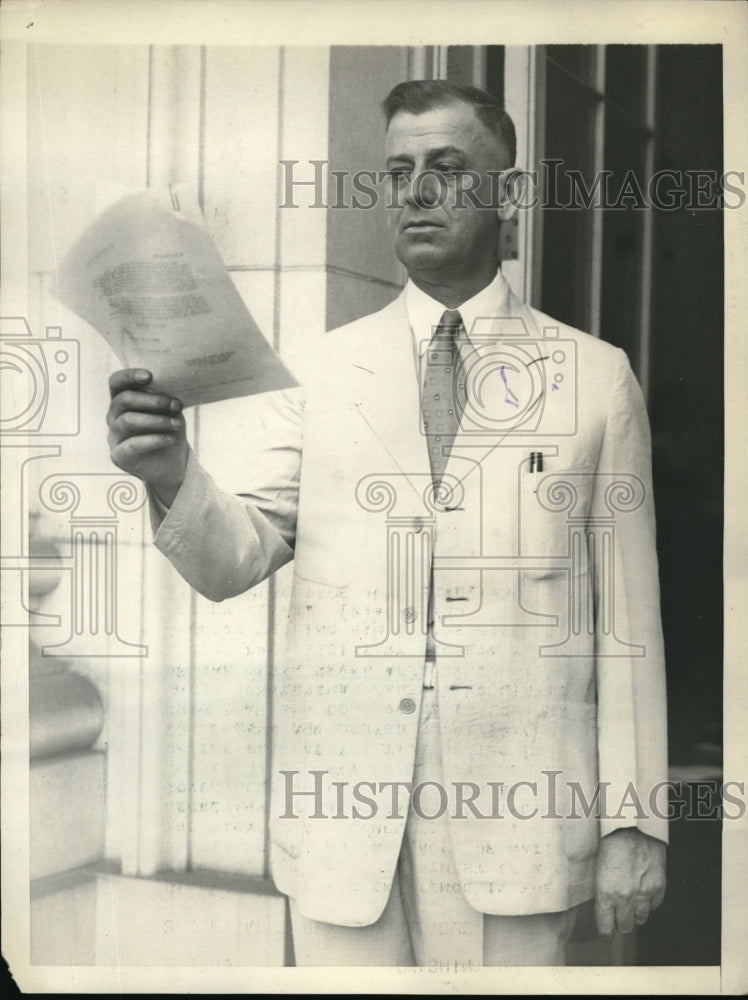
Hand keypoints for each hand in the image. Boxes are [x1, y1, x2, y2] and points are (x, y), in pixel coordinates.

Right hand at [107, 369, 187, 506]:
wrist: (171, 463)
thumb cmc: (169, 430)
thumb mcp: (170, 411)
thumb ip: (166, 397)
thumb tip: (174, 383)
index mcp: (123, 400)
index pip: (116, 382)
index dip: (129, 376)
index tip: (149, 376)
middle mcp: (113, 416)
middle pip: (123, 400)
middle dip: (152, 400)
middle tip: (176, 405)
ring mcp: (113, 436)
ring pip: (128, 420)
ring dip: (157, 420)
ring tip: (178, 424)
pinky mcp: (118, 455)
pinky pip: (132, 444)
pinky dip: (154, 439)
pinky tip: (170, 438)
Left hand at [594, 827, 665, 936]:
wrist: (632, 827)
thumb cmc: (610, 843)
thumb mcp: (597, 868)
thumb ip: (602, 891)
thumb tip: (605, 907)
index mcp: (605, 893)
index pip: (605, 927)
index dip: (606, 931)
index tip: (606, 931)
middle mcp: (624, 898)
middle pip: (625, 927)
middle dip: (621, 924)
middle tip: (619, 918)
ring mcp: (643, 893)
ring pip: (641, 919)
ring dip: (636, 914)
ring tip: (632, 905)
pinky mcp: (658, 887)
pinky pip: (655, 905)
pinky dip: (650, 902)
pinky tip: (644, 893)